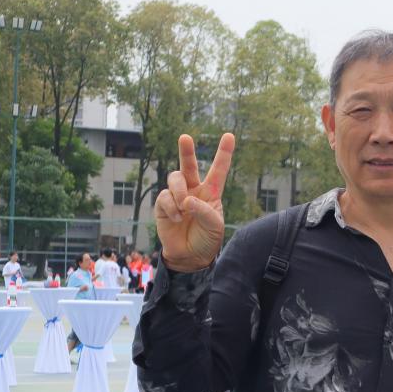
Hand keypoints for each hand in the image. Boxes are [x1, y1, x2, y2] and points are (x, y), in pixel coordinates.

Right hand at [155, 133, 234, 272]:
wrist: (190, 255)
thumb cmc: (207, 238)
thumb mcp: (214, 225)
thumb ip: (203, 210)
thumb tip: (186, 200)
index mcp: (211, 192)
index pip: (218, 170)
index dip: (224, 153)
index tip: (229, 135)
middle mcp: (193, 190)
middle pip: (188, 165)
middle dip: (186, 151)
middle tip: (185, 137)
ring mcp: (177, 196)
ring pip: (175, 178)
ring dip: (179, 191)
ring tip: (184, 208)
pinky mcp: (163, 205)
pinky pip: (164, 197)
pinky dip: (172, 207)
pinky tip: (177, 218)